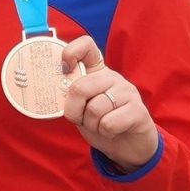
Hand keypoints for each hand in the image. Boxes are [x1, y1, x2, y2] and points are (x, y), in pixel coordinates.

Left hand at [62, 36, 158, 171]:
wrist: (126, 145)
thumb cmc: (99, 121)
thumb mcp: (80, 105)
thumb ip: (70, 94)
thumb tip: (51, 89)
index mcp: (96, 70)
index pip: (86, 45)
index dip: (71, 52)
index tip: (65, 68)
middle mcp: (112, 76)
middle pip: (81, 86)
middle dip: (73, 110)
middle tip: (79, 118)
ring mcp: (127, 92)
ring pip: (95, 108)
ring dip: (91, 124)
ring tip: (99, 125)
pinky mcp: (138, 111)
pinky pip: (109, 123)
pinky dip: (104, 132)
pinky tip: (111, 131)